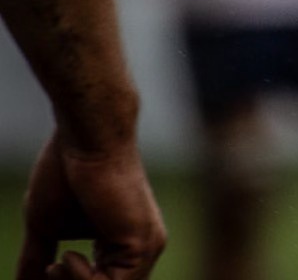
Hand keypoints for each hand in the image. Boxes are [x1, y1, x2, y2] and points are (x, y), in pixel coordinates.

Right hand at [16, 133, 165, 279]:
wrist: (85, 142)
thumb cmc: (65, 176)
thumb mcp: (47, 230)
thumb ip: (39, 262)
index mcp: (123, 248)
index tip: (47, 269)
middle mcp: (141, 250)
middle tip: (49, 269)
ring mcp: (147, 247)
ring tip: (57, 262)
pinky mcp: (143, 243)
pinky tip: (68, 255)